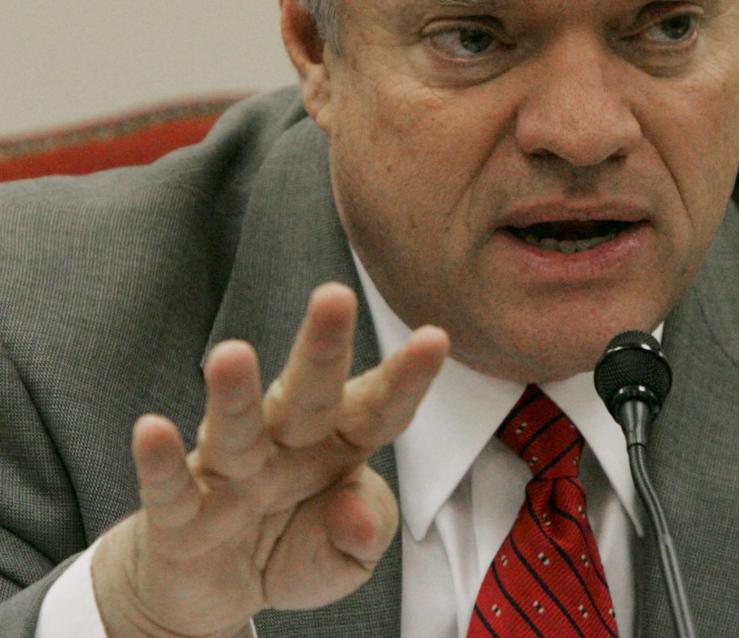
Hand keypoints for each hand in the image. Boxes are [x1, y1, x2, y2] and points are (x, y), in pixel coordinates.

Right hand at [92, 282, 448, 637]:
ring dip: (234, 393)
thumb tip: (359, 521)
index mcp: (336, 445)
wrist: (213, 592)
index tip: (435, 338)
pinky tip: (153, 429)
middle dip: (322, 346)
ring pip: (236, 426)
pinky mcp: (179, 514)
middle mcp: (284, 445)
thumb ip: (362, 535)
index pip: (377, 408)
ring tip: (232, 354)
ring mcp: (230, 473)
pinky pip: (171, 486)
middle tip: (335, 296)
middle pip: (307, 392)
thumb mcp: (345, 555)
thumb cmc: (291, 547)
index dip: (405, 378)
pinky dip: (160, 462)